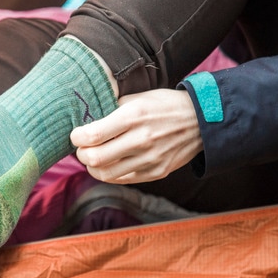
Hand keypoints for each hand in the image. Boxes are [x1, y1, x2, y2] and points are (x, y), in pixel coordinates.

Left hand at [70, 89, 202, 183]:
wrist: (201, 121)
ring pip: (105, 174)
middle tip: (82, 147)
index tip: (76, 134)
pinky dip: (109, 173)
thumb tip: (87, 121)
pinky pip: (122, 179)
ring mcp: (149, 160)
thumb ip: (112, 110)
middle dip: (81, 154)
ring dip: (93, 167)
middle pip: (95, 158)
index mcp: (133, 117)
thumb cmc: (164, 105)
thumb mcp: (138, 98)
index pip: (93, 135)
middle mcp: (141, 140)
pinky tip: (109, 163)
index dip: (77, 137)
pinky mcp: (156, 173)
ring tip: (93, 157)